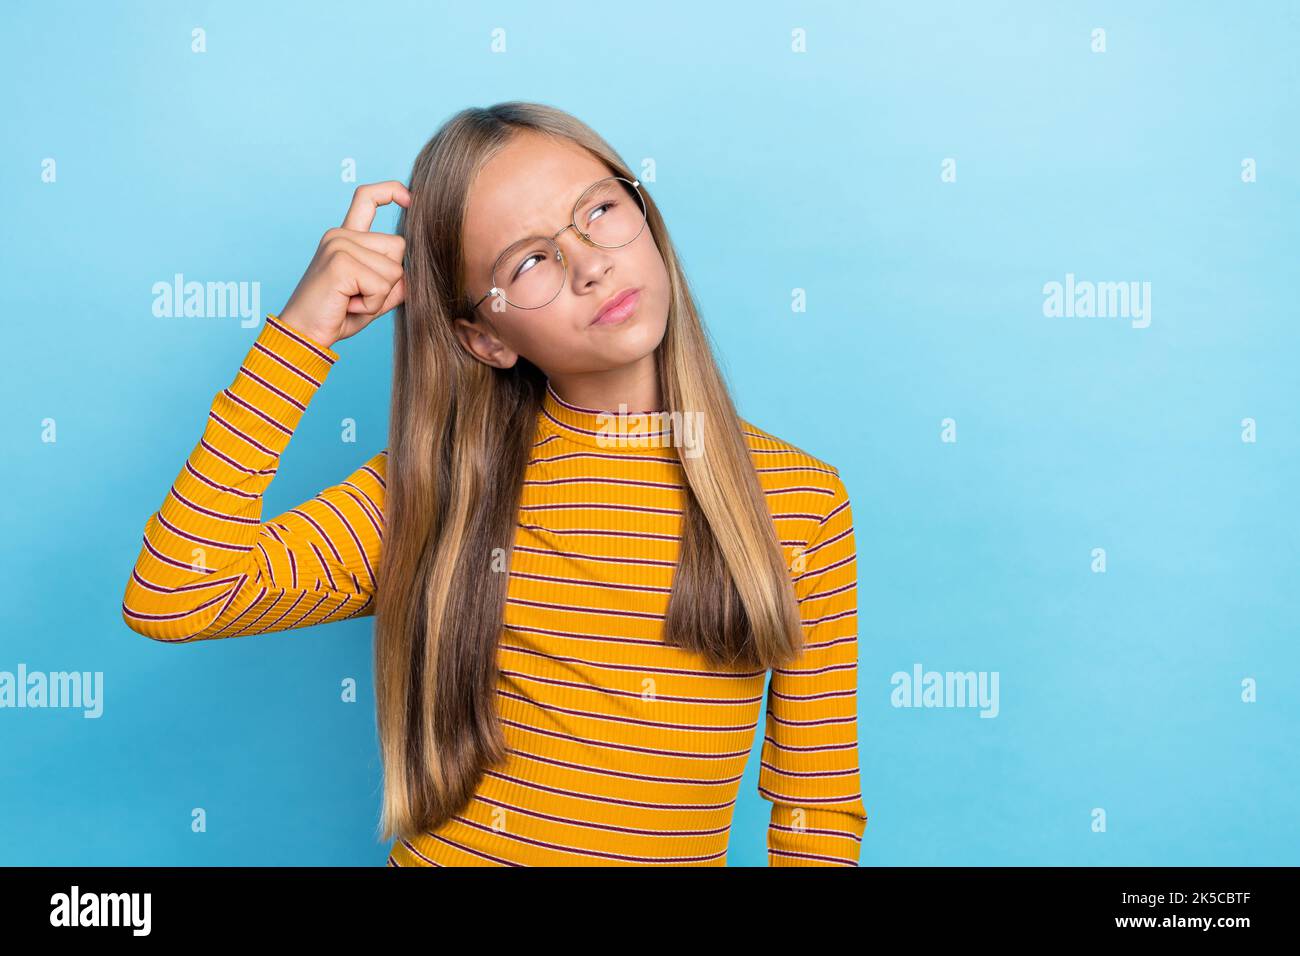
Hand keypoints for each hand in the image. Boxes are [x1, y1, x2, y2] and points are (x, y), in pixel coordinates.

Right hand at [277, 180, 410, 349]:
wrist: (303, 335)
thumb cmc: (337, 316)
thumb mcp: (374, 296)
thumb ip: (394, 280)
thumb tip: (415, 269)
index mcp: (345, 237)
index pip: (367, 197)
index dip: (392, 191)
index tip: (410, 198)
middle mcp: (340, 235)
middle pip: (398, 246)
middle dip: (390, 279)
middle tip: (359, 295)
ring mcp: (339, 245)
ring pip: (394, 269)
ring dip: (380, 296)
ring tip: (352, 301)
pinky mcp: (341, 262)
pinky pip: (381, 285)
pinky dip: (372, 304)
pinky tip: (348, 305)